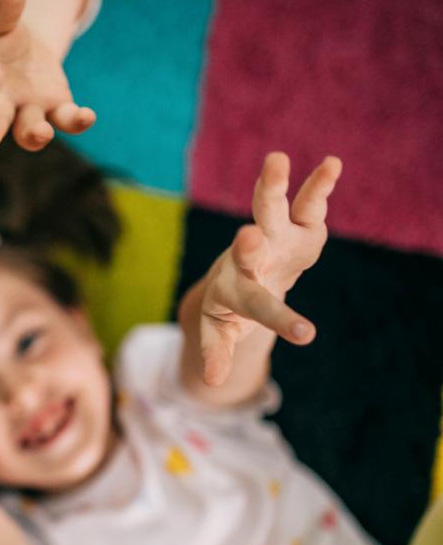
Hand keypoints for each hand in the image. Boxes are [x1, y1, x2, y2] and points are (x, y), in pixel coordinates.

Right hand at [0, 0, 94, 150]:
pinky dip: (77, 120)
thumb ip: (5, 12)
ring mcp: (28, 109)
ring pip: (28, 128)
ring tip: (41, 133)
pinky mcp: (55, 109)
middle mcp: (1, 100)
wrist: (24, 54)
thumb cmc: (0, 38)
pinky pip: (66, 120)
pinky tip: (87, 116)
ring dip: (34, 133)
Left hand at [197, 152, 341, 385]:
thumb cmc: (230, 307)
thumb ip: (217, 351)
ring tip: (274, 159)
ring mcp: (272, 236)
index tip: (307, 333)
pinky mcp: (297, 225)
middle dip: (248, 244)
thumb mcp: (221, 330)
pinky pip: (307, 202)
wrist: (243, 276)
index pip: (255, 305)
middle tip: (246, 237)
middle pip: (246, 247)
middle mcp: (249, 257)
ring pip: (268, 210)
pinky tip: (332, 163)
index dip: (279, 319)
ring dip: (271, 186)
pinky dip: (319, 184)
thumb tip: (213, 384)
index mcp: (233, 289)